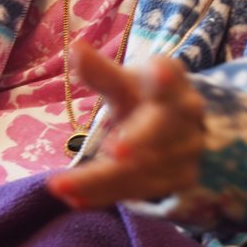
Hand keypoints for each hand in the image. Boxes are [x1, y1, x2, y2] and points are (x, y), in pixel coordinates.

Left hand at [46, 40, 204, 209]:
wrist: (177, 126)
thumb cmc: (143, 96)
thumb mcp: (123, 82)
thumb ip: (100, 71)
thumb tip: (74, 47)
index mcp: (172, 84)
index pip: (169, 78)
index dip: (164, 76)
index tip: (159, 71)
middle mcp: (186, 118)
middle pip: (159, 131)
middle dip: (136, 142)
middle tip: (109, 151)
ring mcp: (186, 151)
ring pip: (142, 169)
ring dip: (101, 179)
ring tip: (60, 186)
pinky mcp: (179, 179)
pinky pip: (138, 191)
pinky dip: (105, 195)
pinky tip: (76, 198)